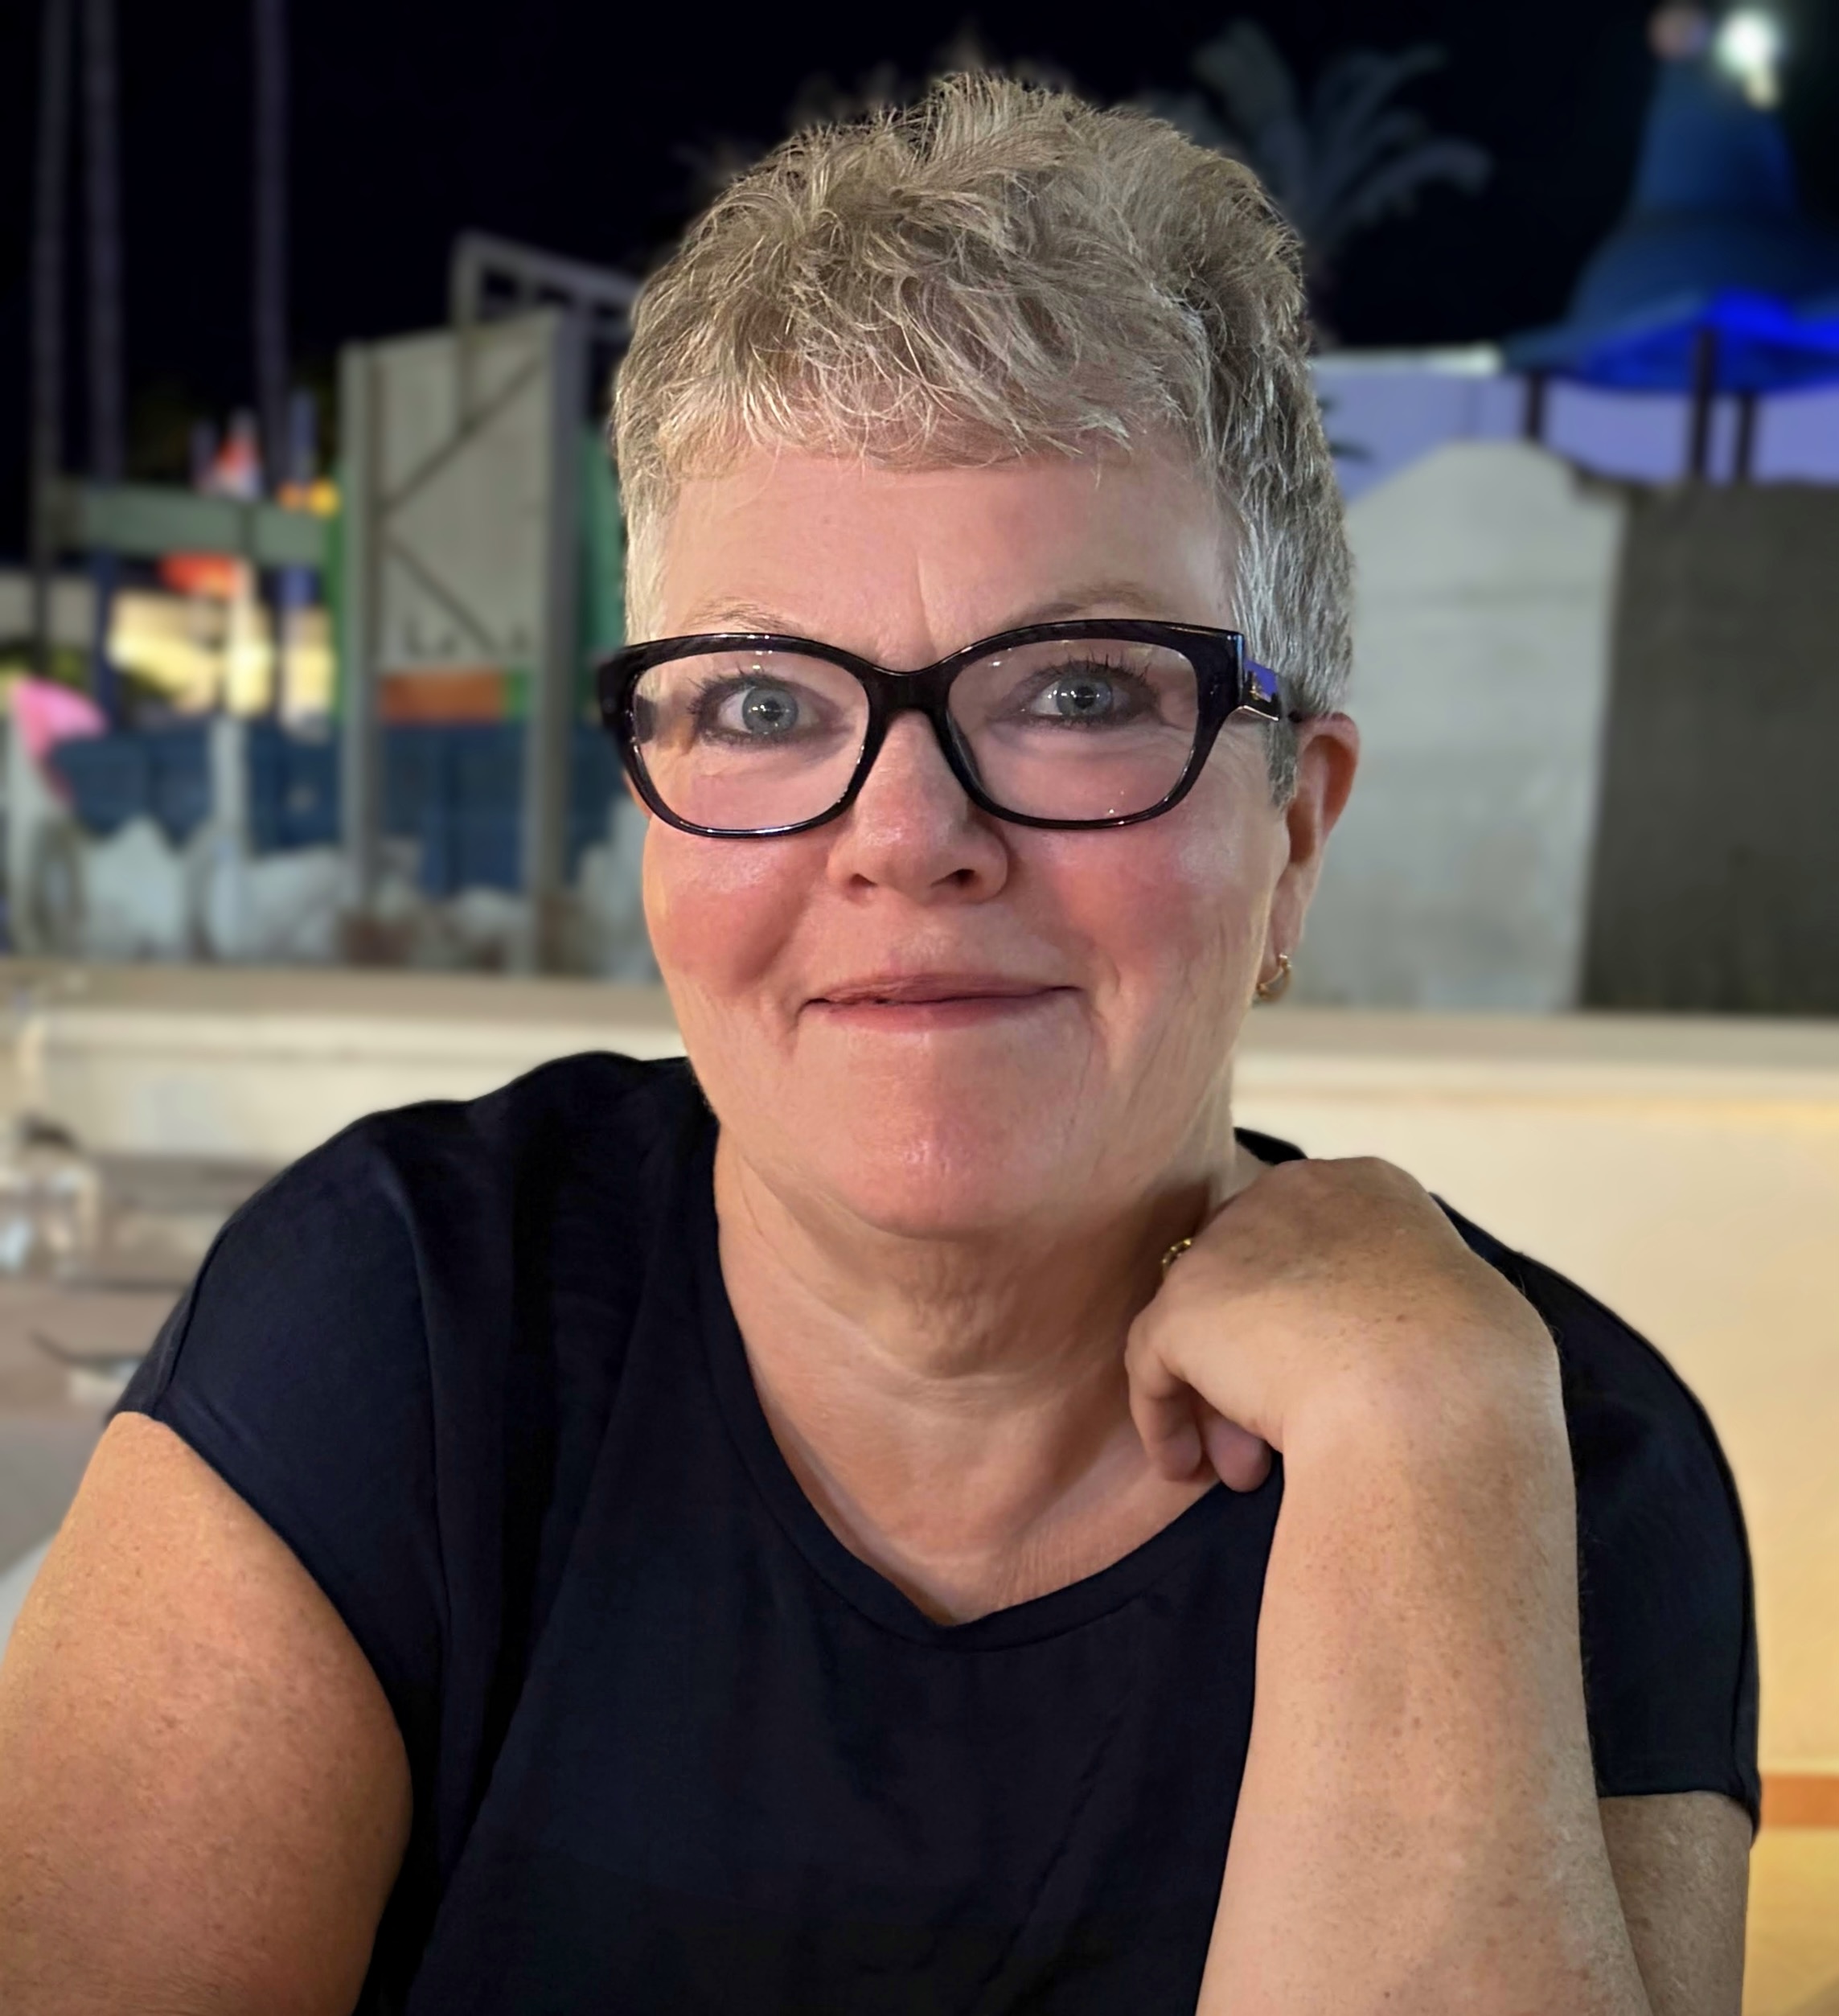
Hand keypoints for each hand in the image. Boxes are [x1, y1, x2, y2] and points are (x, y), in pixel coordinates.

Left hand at [1126, 1157, 1557, 1491]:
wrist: (1437, 1393)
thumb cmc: (1473, 1372)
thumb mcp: (1455, 1318)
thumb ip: (1401, 1314)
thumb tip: (1370, 1357)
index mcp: (1366, 1187)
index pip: (1311, 1250)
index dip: (1313, 1324)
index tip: (1334, 1388)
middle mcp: (1290, 1193)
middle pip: (1254, 1285)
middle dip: (1262, 1367)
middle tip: (1274, 1444)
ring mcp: (1231, 1245)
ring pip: (1209, 1326)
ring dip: (1224, 1401)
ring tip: (1247, 1473)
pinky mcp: (1186, 1305)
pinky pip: (1155, 1363)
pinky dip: (1165, 1417)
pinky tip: (1185, 1466)